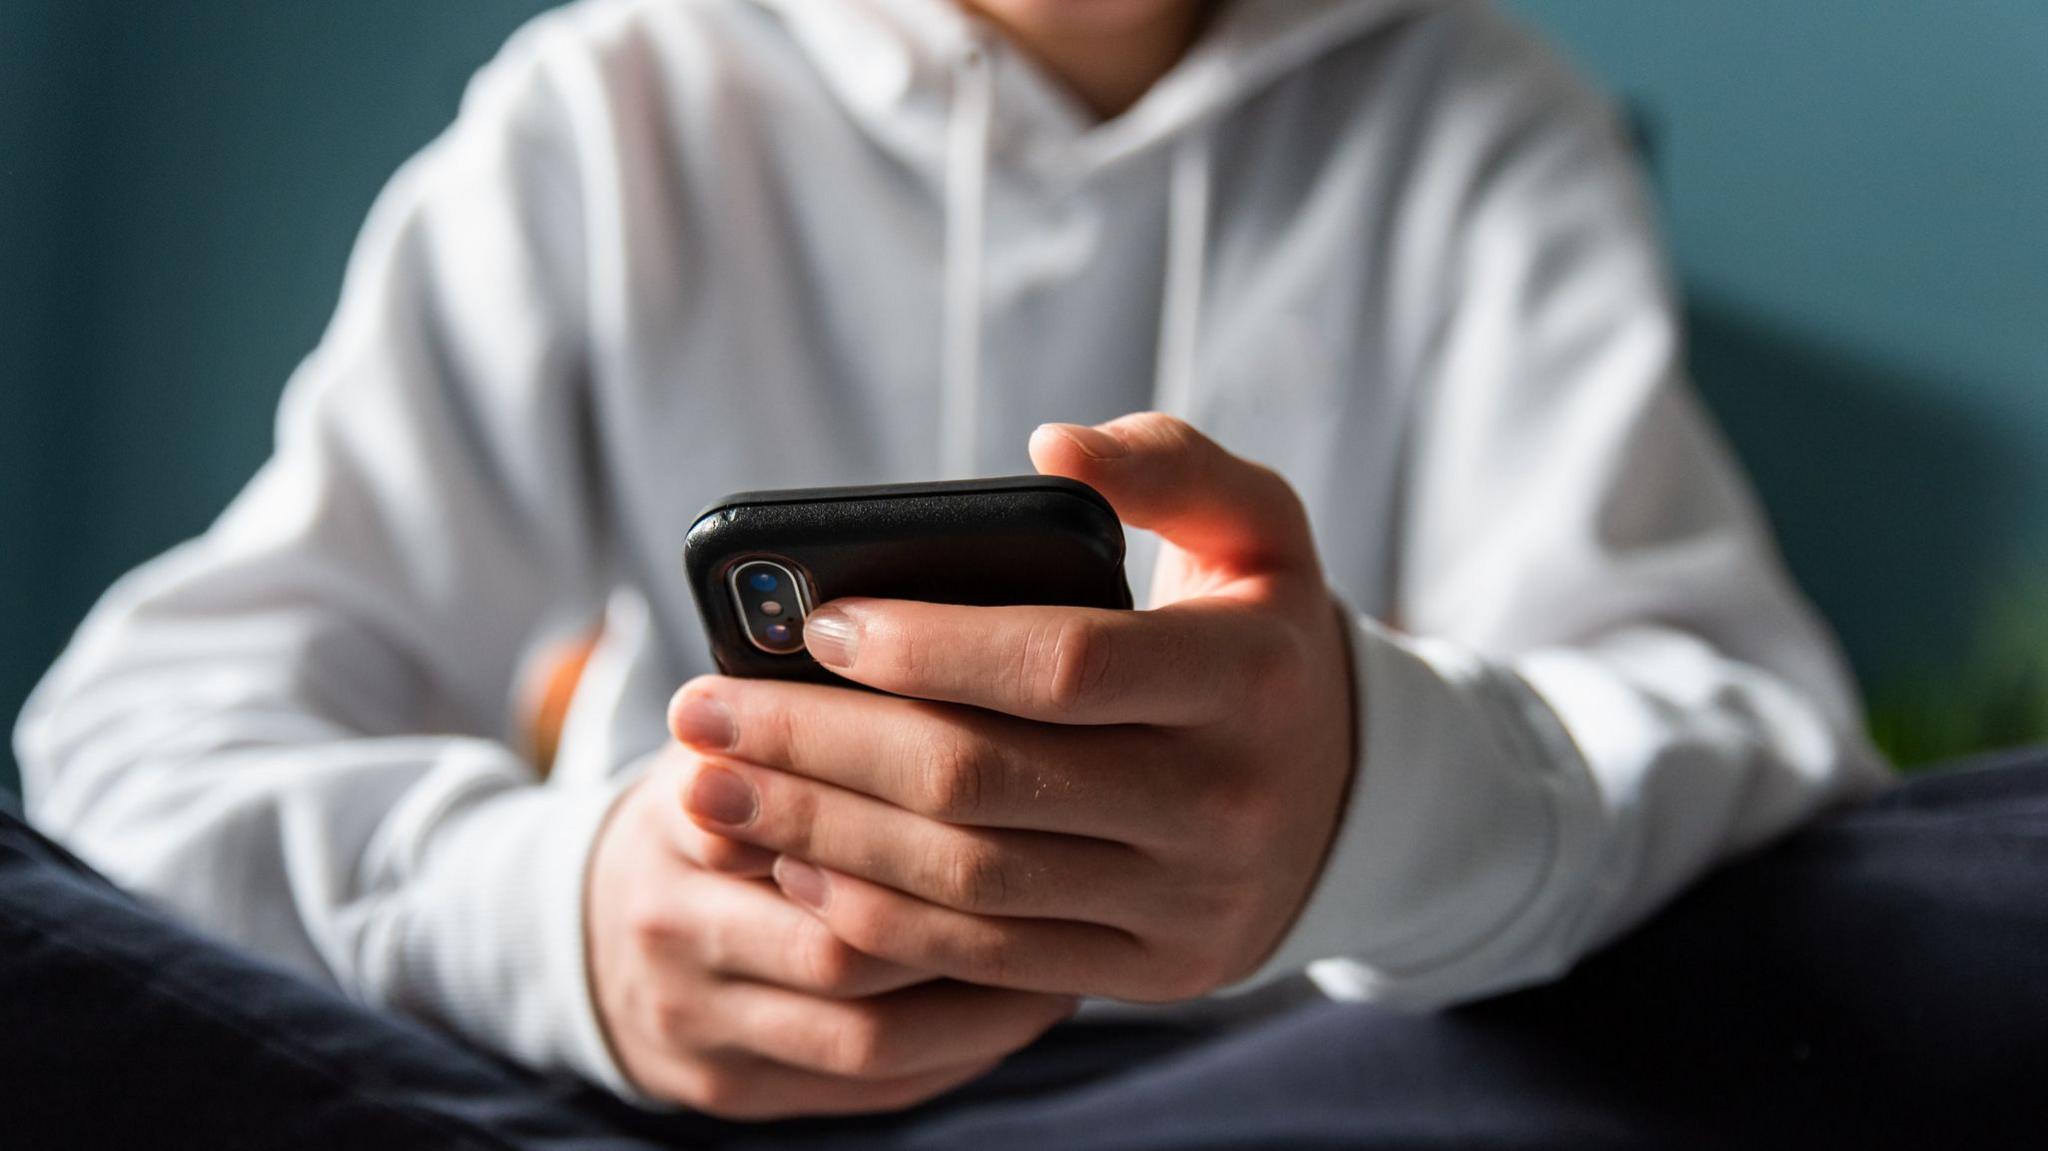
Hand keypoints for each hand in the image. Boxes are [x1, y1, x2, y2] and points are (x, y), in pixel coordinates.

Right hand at [585, 743, 1077, 1116]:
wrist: (593, 935)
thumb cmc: (710, 813)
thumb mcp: (731, 742)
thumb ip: (808, 718)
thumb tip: (946, 660)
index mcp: (677, 817)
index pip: (803, 821)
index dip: (916, 816)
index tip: (1021, 787)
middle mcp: (671, 927)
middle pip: (842, 942)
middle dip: (968, 921)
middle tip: (1078, 882)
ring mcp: (698, 1021)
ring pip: (866, 1032)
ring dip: (983, 999)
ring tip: (1075, 950)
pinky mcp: (734, 1088)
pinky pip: (871, 1085)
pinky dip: (961, 1048)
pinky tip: (1028, 1001)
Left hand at [668, 413, 1356, 1001]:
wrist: (1344, 799)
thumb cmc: (1259, 639)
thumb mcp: (1257, 529)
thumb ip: (1169, 464)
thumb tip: (1049, 446)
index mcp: (1251, 678)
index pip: (1063, 665)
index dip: (928, 647)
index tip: (817, 623)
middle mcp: (1225, 802)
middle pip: (986, 780)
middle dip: (822, 744)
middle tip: (702, 709)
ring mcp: (1187, 902)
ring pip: (970, 880)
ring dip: (821, 833)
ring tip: (715, 784)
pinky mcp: (1150, 970)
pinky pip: (987, 959)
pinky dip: (878, 916)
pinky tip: (796, 862)